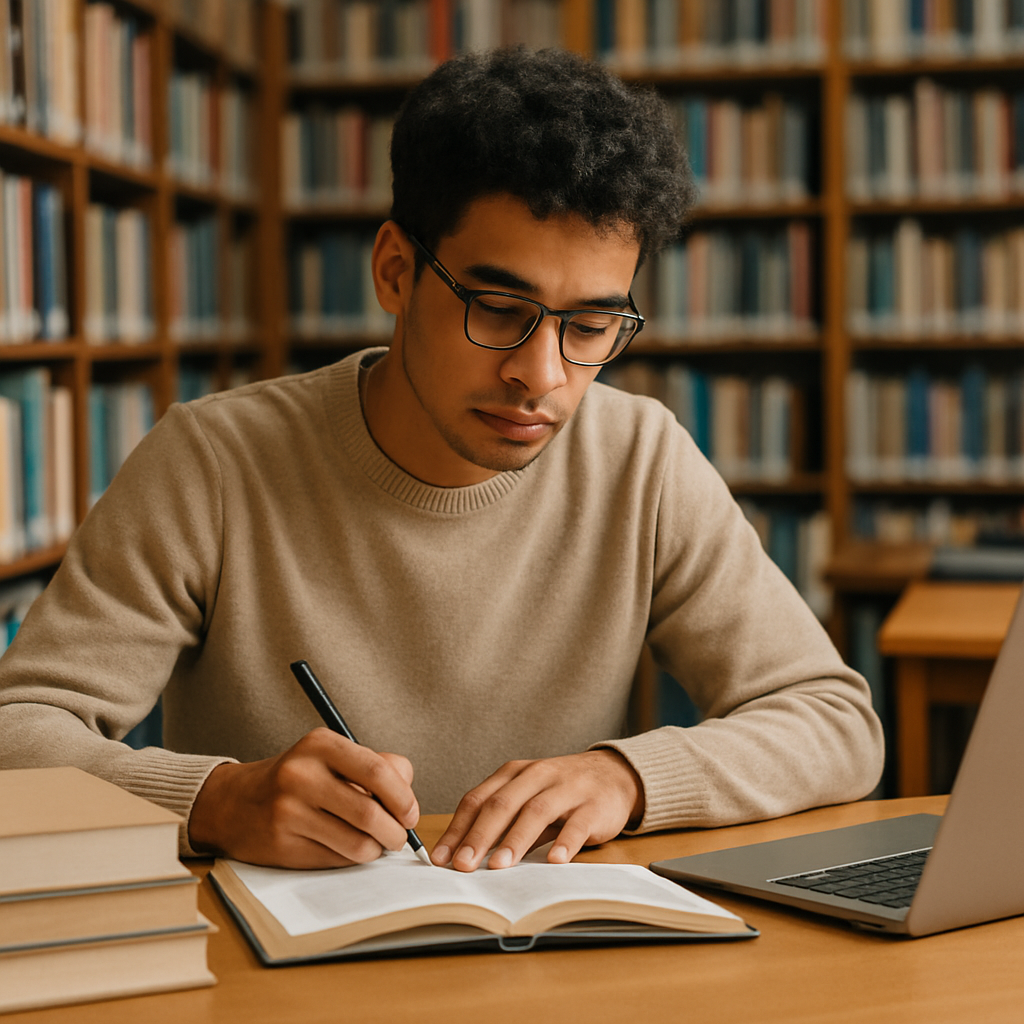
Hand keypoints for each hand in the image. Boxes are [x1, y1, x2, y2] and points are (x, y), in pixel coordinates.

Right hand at [188, 727, 418, 868]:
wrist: (234, 803)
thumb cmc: (298, 779)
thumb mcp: (333, 757)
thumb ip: (378, 767)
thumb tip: (408, 795)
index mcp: (320, 745)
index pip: (378, 772)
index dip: (403, 798)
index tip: (411, 814)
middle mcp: (301, 775)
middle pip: (370, 813)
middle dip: (396, 832)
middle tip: (399, 836)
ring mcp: (288, 812)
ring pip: (357, 844)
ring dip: (376, 850)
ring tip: (375, 843)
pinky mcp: (282, 845)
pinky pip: (336, 860)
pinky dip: (352, 859)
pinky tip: (345, 847)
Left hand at [431, 750, 643, 871]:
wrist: (614, 774)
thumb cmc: (561, 791)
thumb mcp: (528, 797)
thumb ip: (502, 823)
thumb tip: (466, 856)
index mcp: (515, 774)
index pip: (478, 799)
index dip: (458, 828)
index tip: (441, 858)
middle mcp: (538, 775)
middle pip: (502, 804)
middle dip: (480, 835)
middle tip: (463, 865)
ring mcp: (567, 788)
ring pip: (536, 811)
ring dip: (515, 839)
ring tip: (498, 866)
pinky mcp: (594, 805)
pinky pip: (577, 824)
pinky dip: (565, 842)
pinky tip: (554, 861)